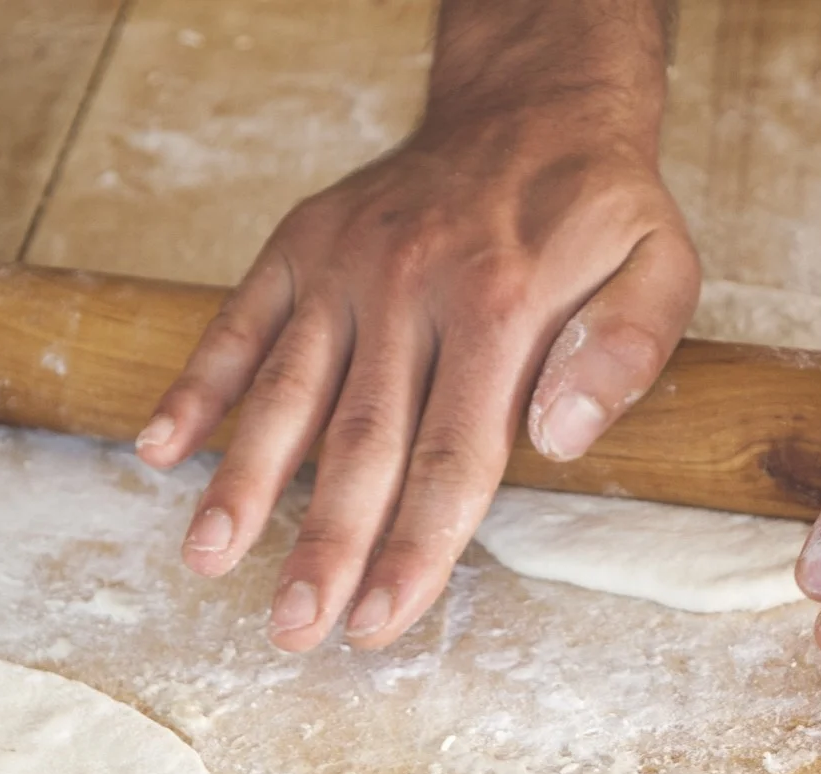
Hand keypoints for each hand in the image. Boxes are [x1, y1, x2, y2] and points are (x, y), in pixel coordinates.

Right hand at [136, 3, 697, 652]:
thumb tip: (559, 440)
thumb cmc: (597, 209)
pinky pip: (240, 319)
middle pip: (360, 445)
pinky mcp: (304, 244)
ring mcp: (347, 266)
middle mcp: (410, 290)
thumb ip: (622, 353)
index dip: (415, 551)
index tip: (377, 623)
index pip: (452, 459)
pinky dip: (199, 383)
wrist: (533, 99)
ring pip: (287, 391)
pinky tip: (161, 449)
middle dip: (324, 545)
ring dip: (245, 481)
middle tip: (292, 628)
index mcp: (499, 310)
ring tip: (208, 558)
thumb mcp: (660, 267)